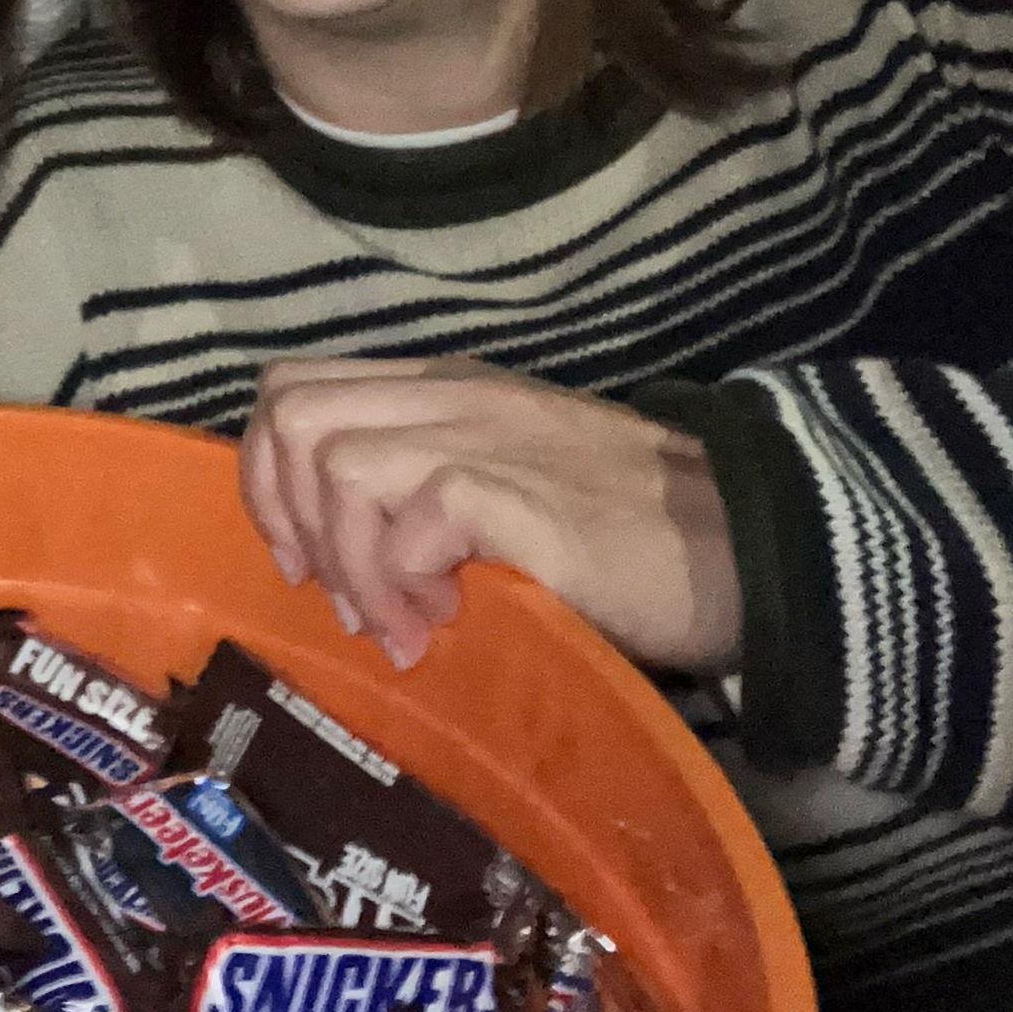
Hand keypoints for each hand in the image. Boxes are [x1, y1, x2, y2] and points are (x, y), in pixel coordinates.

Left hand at [238, 355, 741, 673]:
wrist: (745, 549)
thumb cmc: (622, 532)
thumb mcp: (503, 483)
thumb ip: (421, 493)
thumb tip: (335, 562)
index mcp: (440, 387)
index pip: (295, 389)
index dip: (267, 477)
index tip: (300, 561)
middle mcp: (450, 395)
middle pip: (293, 413)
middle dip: (287, 516)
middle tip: (337, 595)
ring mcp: (484, 437)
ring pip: (338, 465)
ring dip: (348, 563)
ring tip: (399, 624)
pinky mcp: (518, 495)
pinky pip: (410, 519)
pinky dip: (402, 582)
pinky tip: (445, 623)